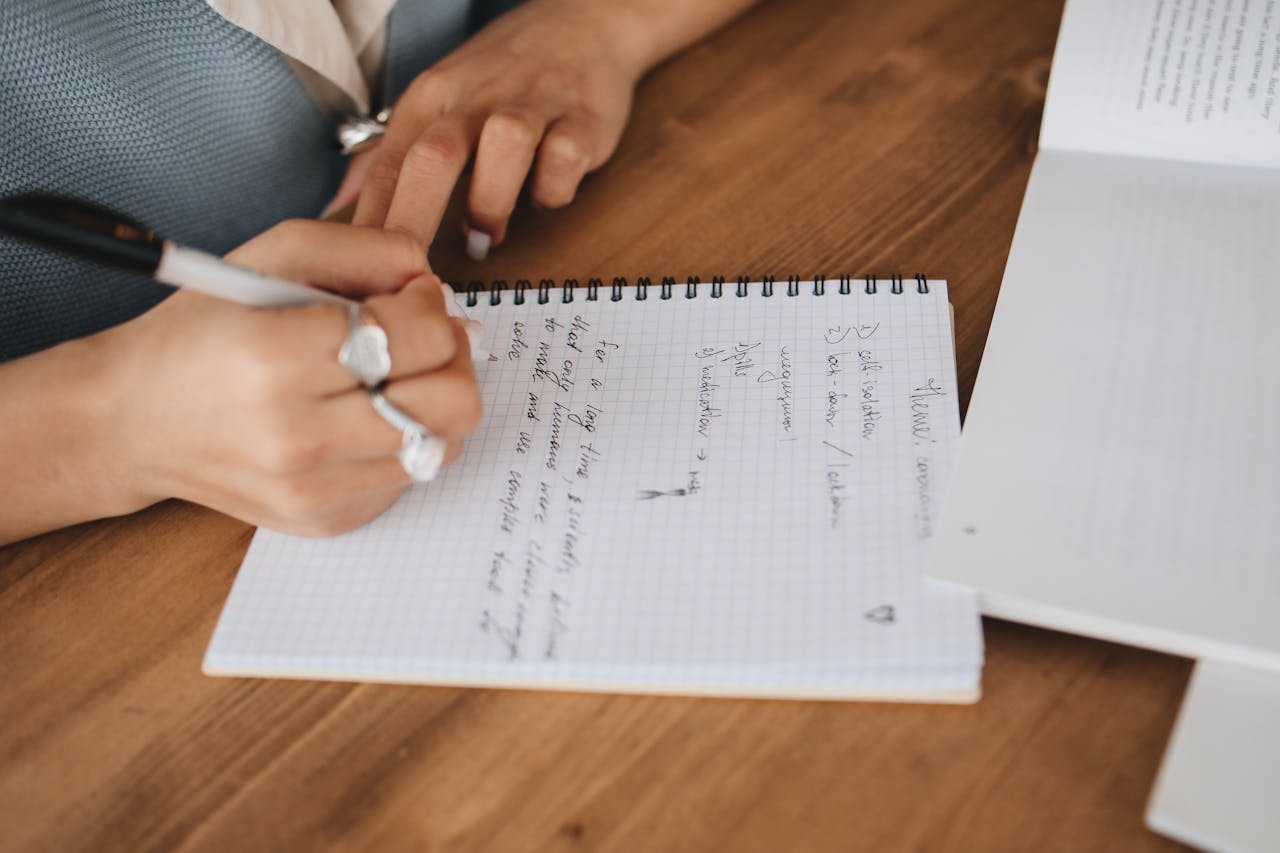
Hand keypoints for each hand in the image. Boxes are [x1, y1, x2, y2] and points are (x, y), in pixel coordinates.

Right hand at [98, 220, 481, 535]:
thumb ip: (366, 249)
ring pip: (443, 444)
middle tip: (422, 338)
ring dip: (434, 400)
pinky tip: (363, 415)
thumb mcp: (272, 254)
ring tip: (395, 375)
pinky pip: (409, 477)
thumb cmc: (207, 327)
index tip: (410, 296)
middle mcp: (297, 436)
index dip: (430, 305)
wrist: (136, 419)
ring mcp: (313, 489)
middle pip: (452, 403)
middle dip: (452, 357)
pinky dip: (403, 439)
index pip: (418, 336)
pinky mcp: (324, 520)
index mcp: (277, 359)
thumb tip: (434, 283)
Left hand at [339, 0, 649, 256]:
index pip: (389, 163)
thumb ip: (390, 153)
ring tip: (484, 237)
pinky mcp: (582, 120)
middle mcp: (477, 96)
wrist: (582, 23)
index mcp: (433, 95)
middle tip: (413, 273)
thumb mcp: (436, 100)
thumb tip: (339, 205)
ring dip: (490, 203)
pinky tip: (544, 196)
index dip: (373, 222)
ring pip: (504, 148)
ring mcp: (532, 104)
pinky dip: (553, 191)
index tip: (365, 271)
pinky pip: (563, 162)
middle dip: (416, 219)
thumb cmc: (503, 74)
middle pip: (435, 156)